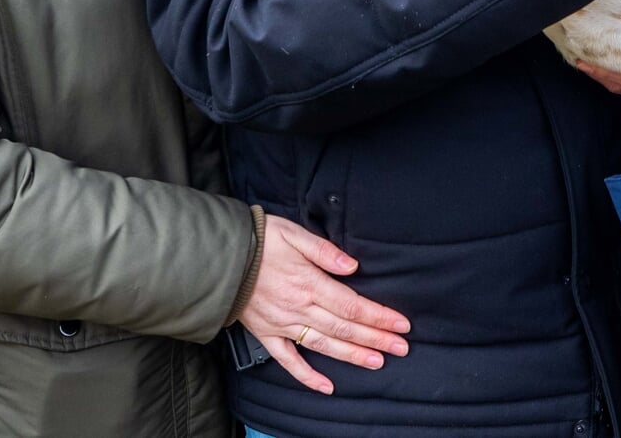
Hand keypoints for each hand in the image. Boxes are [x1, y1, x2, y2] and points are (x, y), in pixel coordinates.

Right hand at [238, 215, 411, 394]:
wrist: (218, 257)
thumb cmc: (259, 240)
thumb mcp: (293, 234)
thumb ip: (324, 251)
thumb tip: (352, 266)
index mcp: (309, 283)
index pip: (352, 305)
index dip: (379, 317)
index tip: (400, 325)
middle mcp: (299, 309)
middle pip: (345, 327)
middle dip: (376, 339)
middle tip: (401, 348)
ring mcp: (283, 324)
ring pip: (324, 345)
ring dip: (352, 355)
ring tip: (377, 363)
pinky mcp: (267, 334)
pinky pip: (289, 360)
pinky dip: (307, 376)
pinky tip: (326, 386)